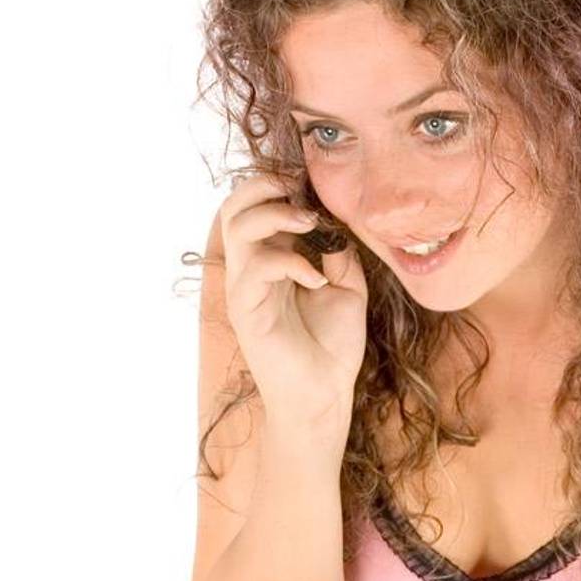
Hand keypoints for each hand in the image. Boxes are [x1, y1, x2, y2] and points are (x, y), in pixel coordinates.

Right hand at [219, 173, 367, 426]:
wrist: (324, 394)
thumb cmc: (332, 346)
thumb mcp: (346, 287)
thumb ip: (337, 252)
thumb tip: (334, 221)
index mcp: (272, 260)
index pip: (256, 206)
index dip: (278, 186)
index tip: (312, 187)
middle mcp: (252, 269)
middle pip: (233, 206)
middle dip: (264, 186)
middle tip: (299, 193)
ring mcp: (245, 288)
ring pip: (237, 227)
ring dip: (275, 215)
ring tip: (309, 225)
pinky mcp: (246, 310)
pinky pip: (256, 267)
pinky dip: (290, 262)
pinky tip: (316, 280)